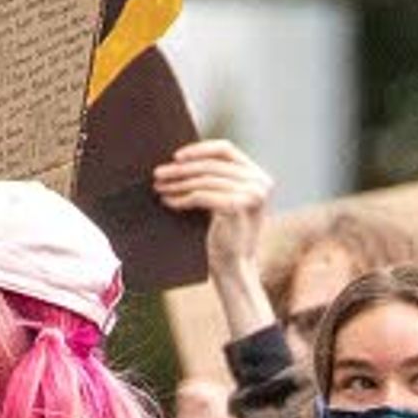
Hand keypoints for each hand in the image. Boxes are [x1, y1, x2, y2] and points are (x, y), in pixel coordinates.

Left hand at [154, 138, 274, 276]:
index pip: (226, 149)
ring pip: (204, 180)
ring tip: (159, 187)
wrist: (233, 267)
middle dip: (181, 169)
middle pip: (211, 165)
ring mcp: (251, 194)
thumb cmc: (225, 235)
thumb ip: (214, 178)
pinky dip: (182, 198)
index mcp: (258, 176)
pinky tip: (168, 202)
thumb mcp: (224, 199)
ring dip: (177, 184)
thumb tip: (179, 159)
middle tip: (158, 173)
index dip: (199, 149)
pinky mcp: (238, 207)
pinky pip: (202, 196)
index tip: (176, 156)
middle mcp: (260, 182)